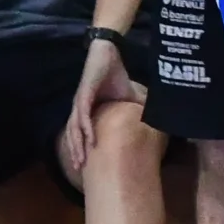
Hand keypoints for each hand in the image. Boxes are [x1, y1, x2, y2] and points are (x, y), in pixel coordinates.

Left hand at [58, 37, 134, 174]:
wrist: (108, 53)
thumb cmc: (115, 74)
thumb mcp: (128, 96)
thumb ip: (135, 109)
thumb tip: (150, 120)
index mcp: (87, 109)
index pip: (80, 132)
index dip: (81, 148)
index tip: (85, 165)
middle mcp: (80, 107)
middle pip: (73, 134)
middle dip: (75, 152)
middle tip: (79, 170)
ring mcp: (80, 101)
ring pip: (74, 128)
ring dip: (77, 144)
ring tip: (80, 160)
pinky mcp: (84, 93)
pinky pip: (82, 113)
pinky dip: (84, 127)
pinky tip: (88, 139)